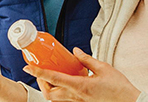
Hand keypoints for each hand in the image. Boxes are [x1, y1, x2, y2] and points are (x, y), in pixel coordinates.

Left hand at [24, 47, 140, 101]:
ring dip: (49, 89)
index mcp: (80, 86)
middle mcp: (76, 97)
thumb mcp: (103, 68)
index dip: (38, 72)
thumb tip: (74, 51)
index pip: (53, 78)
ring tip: (49, 77)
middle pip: (50, 93)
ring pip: (56, 100)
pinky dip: (59, 94)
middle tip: (40, 71)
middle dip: (41, 83)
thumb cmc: (119, 87)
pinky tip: (63, 85)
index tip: (28, 67)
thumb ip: (86, 59)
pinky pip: (65, 101)